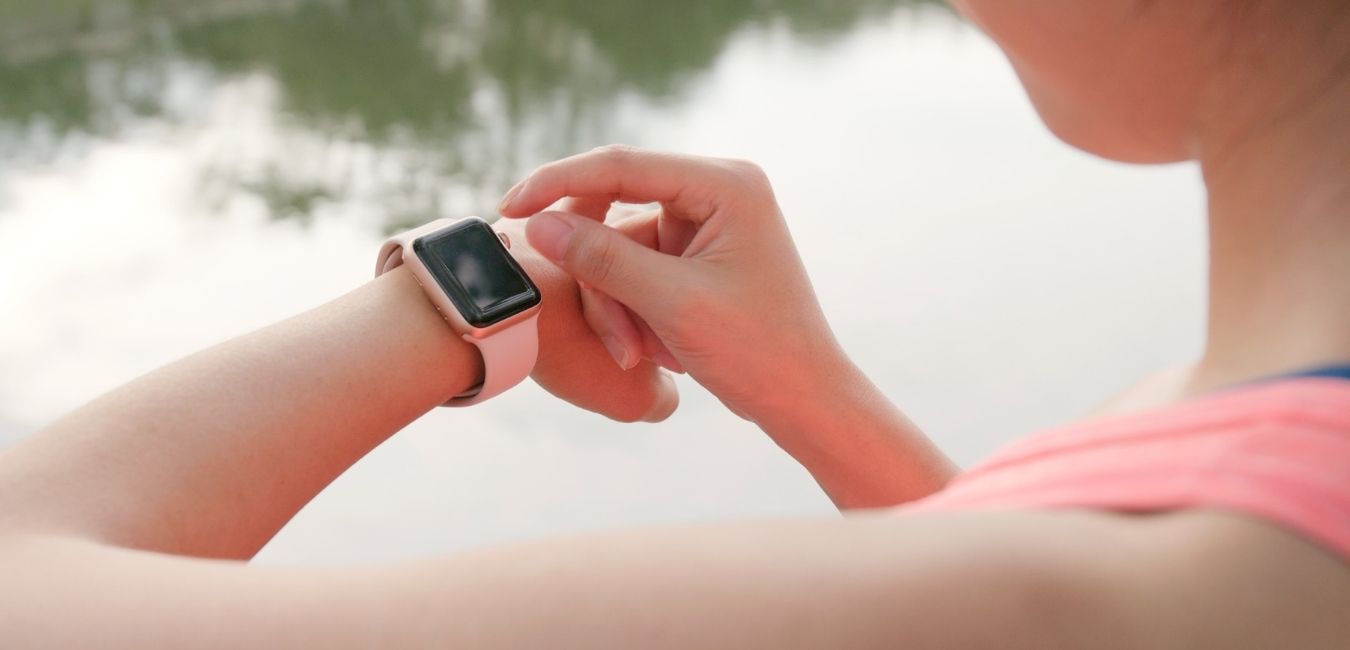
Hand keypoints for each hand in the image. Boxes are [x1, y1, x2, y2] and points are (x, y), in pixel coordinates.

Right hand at [498, 146, 845, 423]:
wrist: (802, 398)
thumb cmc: (756, 350)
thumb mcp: (671, 304)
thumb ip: (603, 259)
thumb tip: (538, 223)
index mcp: (725, 184)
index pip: (622, 166)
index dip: (557, 183)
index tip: (507, 207)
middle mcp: (716, 190)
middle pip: (614, 208)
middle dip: (597, 271)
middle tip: (577, 313)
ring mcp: (704, 222)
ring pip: (618, 247)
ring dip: (614, 304)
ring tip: (632, 355)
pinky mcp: (694, 254)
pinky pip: (635, 270)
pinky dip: (630, 311)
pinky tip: (650, 352)